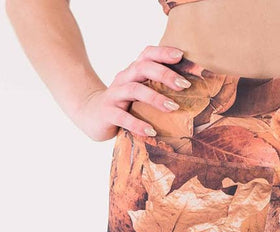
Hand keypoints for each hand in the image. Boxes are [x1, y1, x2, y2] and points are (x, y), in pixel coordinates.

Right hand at [75, 45, 191, 141]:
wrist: (90, 115)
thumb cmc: (123, 104)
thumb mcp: (138, 93)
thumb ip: (155, 88)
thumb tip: (188, 91)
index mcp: (132, 72)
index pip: (146, 55)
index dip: (162, 52)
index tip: (181, 56)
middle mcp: (123, 79)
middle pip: (142, 68)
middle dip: (164, 74)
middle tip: (184, 85)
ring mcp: (114, 95)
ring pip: (134, 90)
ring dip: (155, 98)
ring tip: (173, 108)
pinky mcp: (107, 113)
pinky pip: (123, 118)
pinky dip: (138, 124)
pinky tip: (151, 131)